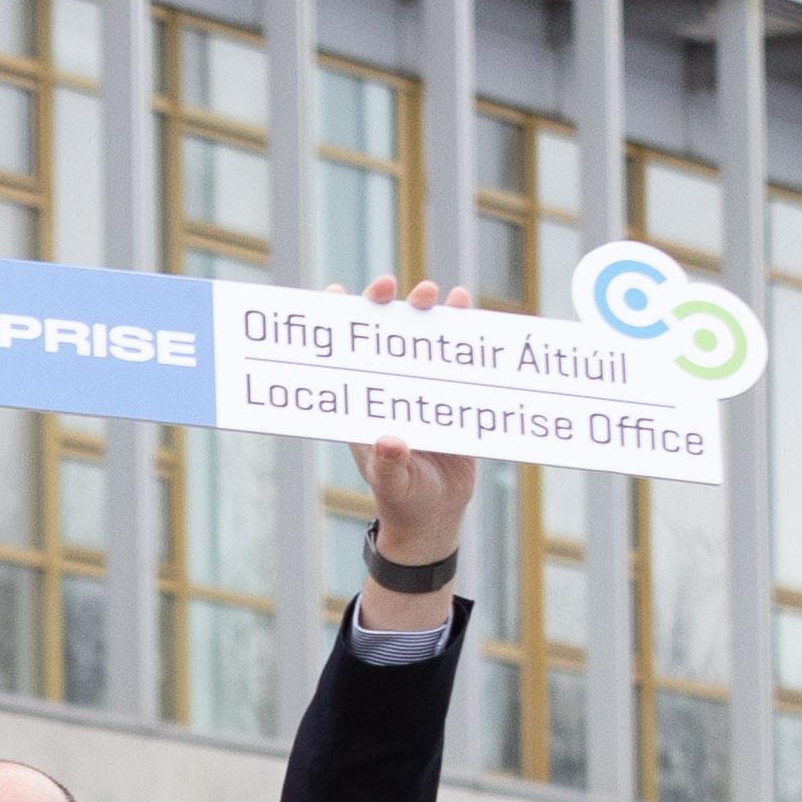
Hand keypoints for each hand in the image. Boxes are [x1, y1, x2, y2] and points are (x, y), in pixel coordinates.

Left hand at [344, 280, 475, 588]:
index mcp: (365, 403)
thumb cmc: (402, 499)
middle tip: (388, 286)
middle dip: (385, 305)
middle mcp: (390, 387)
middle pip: (384, 336)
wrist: (435, 515)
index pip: (345, 356)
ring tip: (436, 292)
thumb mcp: (394, 483)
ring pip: (423, 339)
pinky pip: (458, 358)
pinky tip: (466, 308)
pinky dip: (464, 334)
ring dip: (427, 312)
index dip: (337, 323)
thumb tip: (389, 442)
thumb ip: (390, 464)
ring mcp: (422, 387)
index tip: (334, 293)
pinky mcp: (452, 394)